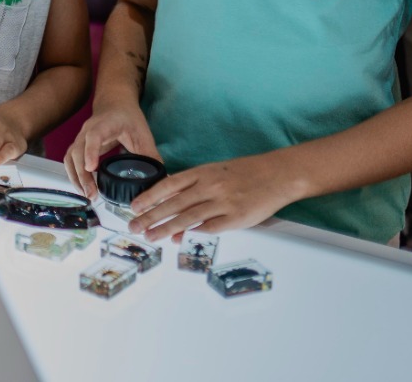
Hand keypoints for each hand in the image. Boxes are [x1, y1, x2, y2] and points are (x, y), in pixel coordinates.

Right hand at [63, 103, 158, 198]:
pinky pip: (70, 160)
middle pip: (77, 151)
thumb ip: (151, 156)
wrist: (115, 103)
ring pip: (70, 157)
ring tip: (87, 195)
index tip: (91, 168)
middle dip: (82, 174)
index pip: (94, 136)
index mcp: (105, 124)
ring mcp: (80, 137)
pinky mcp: (78, 145)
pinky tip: (83, 188)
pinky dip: (74, 175)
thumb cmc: (129, 118)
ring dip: (75, 177)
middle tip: (92, 194)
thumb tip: (163, 179)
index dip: (90, 151)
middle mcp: (87, 130)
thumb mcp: (143, 134)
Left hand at [127, 153, 294, 240]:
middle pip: (174, 203)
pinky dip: (195, 233)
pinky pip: (211, 228)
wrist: (277, 174)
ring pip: (188, 217)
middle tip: (134, 226)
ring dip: (167, 228)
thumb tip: (176, 210)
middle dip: (151, 216)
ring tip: (151, 236)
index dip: (149, 196)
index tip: (134, 207)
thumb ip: (195, 190)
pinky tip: (180, 238)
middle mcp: (209, 186)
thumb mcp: (215, 173)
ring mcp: (223, 202)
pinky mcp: (237, 217)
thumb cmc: (244, 173)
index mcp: (202, 173)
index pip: (168, 185)